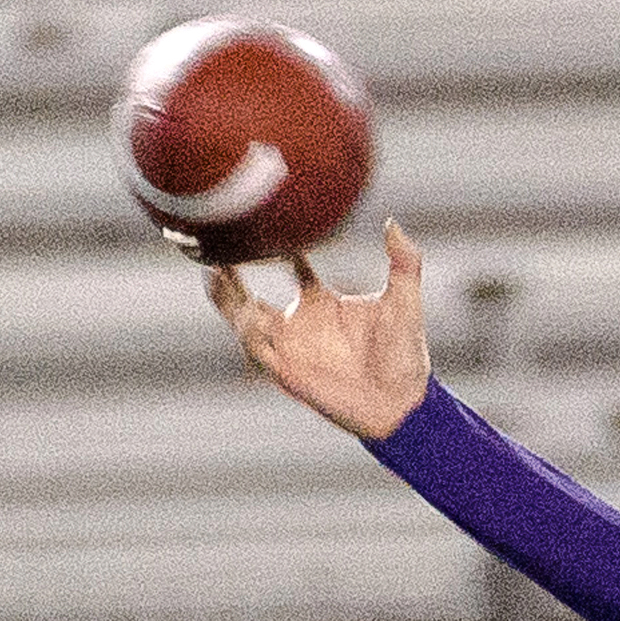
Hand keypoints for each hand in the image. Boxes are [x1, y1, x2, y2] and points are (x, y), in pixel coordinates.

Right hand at [205, 220, 430, 439]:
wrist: (403, 403)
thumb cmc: (404, 355)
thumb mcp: (404, 302)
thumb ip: (403, 262)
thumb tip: (394, 224)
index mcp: (321, 301)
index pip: (291, 264)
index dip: (279, 243)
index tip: (268, 217)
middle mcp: (299, 322)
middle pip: (252, 293)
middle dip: (230, 272)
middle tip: (216, 243)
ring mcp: (290, 347)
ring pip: (244, 319)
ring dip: (228, 298)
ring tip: (214, 271)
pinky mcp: (287, 371)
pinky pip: (257, 349)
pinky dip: (246, 331)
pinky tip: (243, 312)